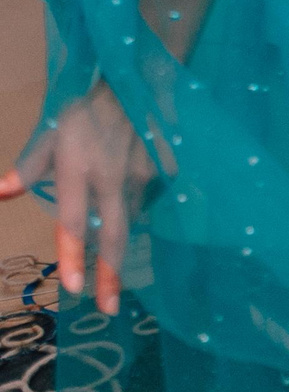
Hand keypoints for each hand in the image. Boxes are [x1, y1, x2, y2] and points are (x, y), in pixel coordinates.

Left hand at [0, 84, 154, 316]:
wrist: (136, 84)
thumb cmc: (83, 111)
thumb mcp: (49, 133)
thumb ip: (27, 168)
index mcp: (78, 169)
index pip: (74, 221)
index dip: (73, 256)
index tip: (74, 288)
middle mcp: (111, 180)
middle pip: (112, 235)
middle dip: (109, 275)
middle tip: (108, 308)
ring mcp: (139, 178)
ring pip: (127, 223)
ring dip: (117, 253)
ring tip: (112, 280)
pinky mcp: (157, 174)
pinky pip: (139, 203)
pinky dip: (127, 218)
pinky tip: (123, 223)